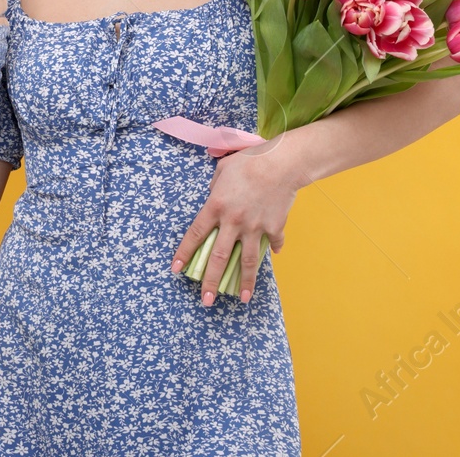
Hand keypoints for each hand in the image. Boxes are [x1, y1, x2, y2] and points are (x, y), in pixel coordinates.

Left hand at [169, 136, 300, 305]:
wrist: (282, 162)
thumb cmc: (250, 160)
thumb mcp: (223, 170)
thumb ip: (215, 187)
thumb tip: (215, 197)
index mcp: (216, 206)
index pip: (195, 235)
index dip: (184, 253)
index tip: (176, 270)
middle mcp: (233, 221)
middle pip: (219, 257)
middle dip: (210, 281)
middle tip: (205, 301)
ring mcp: (254, 227)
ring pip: (247, 261)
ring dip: (245, 282)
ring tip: (243, 299)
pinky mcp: (274, 227)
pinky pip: (273, 243)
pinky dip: (274, 249)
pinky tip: (273, 254)